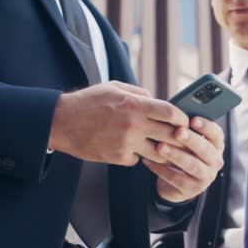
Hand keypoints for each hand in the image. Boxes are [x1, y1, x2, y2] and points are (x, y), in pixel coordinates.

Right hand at [48, 81, 187, 165]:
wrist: (62, 123)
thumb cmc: (89, 102)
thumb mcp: (114, 88)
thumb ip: (139, 93)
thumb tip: (157, 101)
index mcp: (134, 105)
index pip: (170, 112)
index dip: (182, 117)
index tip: (185, 120)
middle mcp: (133, 125)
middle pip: (170, 135)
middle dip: (180, 137)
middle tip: (182, 138)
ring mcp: (127, 144)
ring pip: (159, 153)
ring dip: (163, 151)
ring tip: (162, 145)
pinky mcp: (119, 158)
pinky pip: (138, 159)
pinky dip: (138, 155)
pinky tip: (131, 148)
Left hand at [143, 116, 224, 202]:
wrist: (175, 183)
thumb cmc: (181, 152)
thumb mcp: (185, 141)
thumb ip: (185, 128)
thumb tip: (174, 112)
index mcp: (216, 146)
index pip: (217, 135)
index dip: (206, 127)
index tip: (193, 119)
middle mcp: (215, 162)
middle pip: (206, 150)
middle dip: (191, 140)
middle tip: (178, 131)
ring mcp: (205, 177)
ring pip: (192, 165)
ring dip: (176, 155)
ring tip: (160, 146)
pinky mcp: (192, 189)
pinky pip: (177, 179)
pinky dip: (161, 169)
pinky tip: (149, 160)